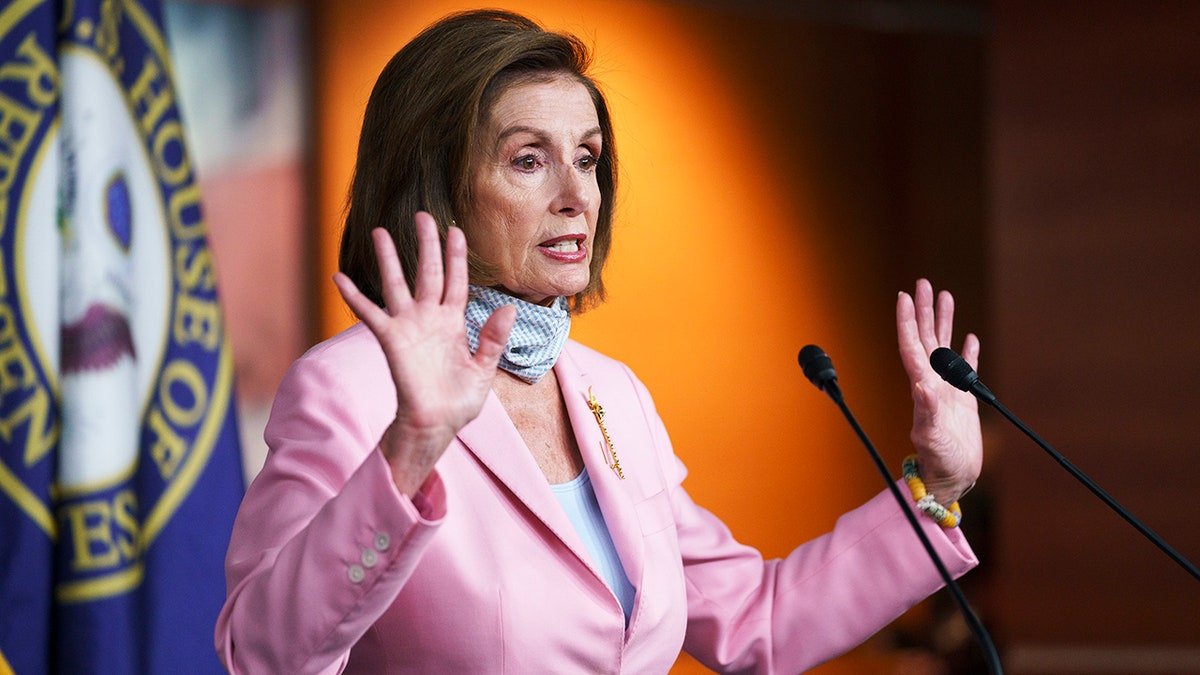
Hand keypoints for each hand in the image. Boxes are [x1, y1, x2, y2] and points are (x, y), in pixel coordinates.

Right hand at [333, 212, 514, 494]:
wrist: (437, 425)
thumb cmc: (460, 401)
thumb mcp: (484, 369)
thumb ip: (494, 338)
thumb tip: (509, 307)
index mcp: (454, 322)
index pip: (457, 281)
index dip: (457, 256)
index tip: (456, 230)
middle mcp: (429, 318)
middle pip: (428, 272)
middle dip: (426, 244)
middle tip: (422, 216)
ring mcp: (408, 326)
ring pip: (397, 284)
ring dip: (389, 258)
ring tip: (379, 231)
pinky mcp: (391, 340)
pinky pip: (370, 314)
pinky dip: (354, 296)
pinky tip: (339, 277)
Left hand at [895, 279, 981, 504]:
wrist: (952, 478)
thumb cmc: (939, 462)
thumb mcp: (930, 436)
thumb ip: (925, 411)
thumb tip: (921, 385)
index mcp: (922, 387)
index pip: (911, 346)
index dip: (907, 321)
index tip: (904, 296)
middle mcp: (931, 383)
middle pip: (926, 338)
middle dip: (924, 311)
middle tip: (923, 283)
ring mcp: (947, 389)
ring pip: (944, 347)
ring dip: (943, 322)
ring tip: (944, 296)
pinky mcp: (962, 400)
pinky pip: (965, 368)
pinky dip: (966, 350)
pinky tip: (968, 337)